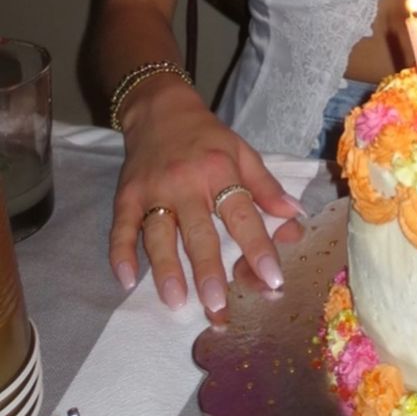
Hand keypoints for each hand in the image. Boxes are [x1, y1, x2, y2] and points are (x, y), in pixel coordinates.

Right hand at [109, 80, 303, 313]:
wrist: (160, 109)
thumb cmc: (208, 137)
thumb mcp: (243, 153)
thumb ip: (266, 187)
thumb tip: (295, 215)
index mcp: (220, 171)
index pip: (242, 215)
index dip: (258, 248)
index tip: (273, 279)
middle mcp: (186, 183)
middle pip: (198, 233)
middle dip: (208, 271)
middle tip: (217, 306)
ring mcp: (152, 190)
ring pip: (159, 235)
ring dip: (166, 270)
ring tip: (176, 302)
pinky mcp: (126, 195)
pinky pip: (121, 227)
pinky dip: (120, 253)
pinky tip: (126, 280)